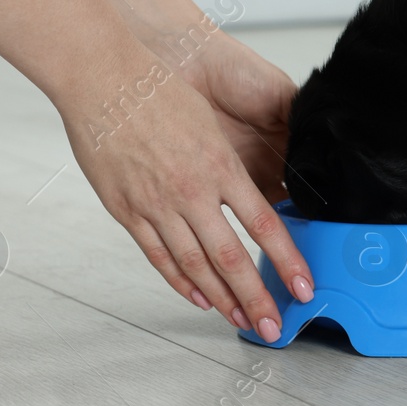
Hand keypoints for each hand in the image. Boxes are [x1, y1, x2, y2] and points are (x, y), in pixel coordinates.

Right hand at [58, 48, 314, 339]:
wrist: (103, 79)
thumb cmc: (158, 92)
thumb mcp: (210, 126)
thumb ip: (230, 167)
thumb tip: (259, 195)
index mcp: (220, 167)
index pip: (264, 225)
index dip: (287, 261)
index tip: (303, 288)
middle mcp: (192, 192)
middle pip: (232, 258)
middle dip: (257, 297)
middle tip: (274, 326)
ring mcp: (157, 205)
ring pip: (196, 265)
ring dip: (222, 299)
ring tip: (241, 321)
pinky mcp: (127, 211)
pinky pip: (158, 256)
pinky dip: (180, 281)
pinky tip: (198, 297)